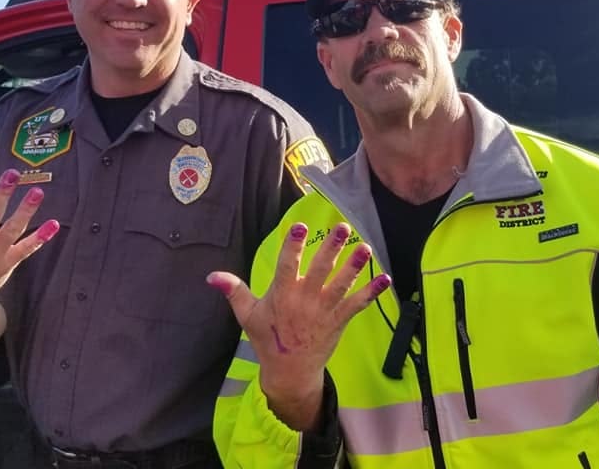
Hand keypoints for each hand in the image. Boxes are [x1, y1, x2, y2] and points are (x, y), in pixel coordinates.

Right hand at [207, 222, 389, 428]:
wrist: (289, 371)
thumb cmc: (267, 338)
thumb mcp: (247, 315)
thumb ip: (234, 291)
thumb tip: (212, 276)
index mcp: (282, 295)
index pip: (287, 266)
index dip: (293, 246)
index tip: (300, 227)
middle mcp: (304, 301)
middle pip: (320, 270)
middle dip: (331, 249)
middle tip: (342, 227)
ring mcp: (324, 311)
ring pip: (342, 285)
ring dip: (355, 266)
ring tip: (366, 247)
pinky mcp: (338, 321)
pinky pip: (357, 305)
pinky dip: (372, 293)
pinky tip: (386, 278)